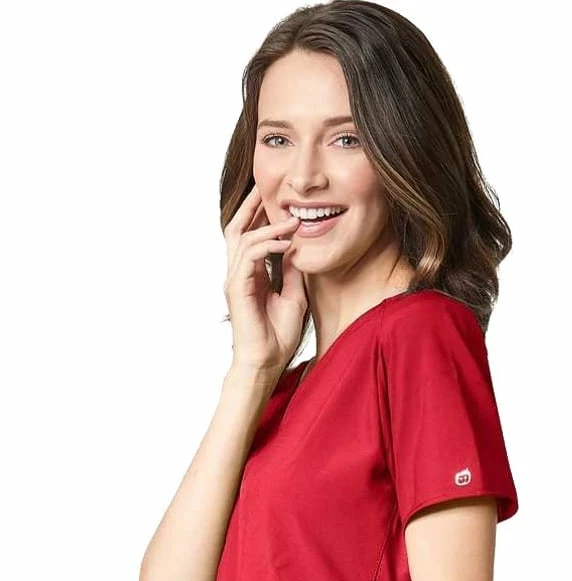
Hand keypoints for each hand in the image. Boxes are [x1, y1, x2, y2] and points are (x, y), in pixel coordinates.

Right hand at [223, 184, 306, 371]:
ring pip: (243, 239)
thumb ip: (291, 271)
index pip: (250, 237)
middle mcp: (239, 274)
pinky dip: (266, 245)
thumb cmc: (278, 336)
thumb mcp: (293, 296)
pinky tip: (285, 242)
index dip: (260, 217)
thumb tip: (295, 247)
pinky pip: (250, 256)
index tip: (276, 200)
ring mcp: (236, 280)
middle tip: (264, 188)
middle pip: (237, 230)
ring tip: (291, 219)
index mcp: (251, 275)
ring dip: (268, 226)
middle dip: (250, 207)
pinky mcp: (237, 288)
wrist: (267, 362)